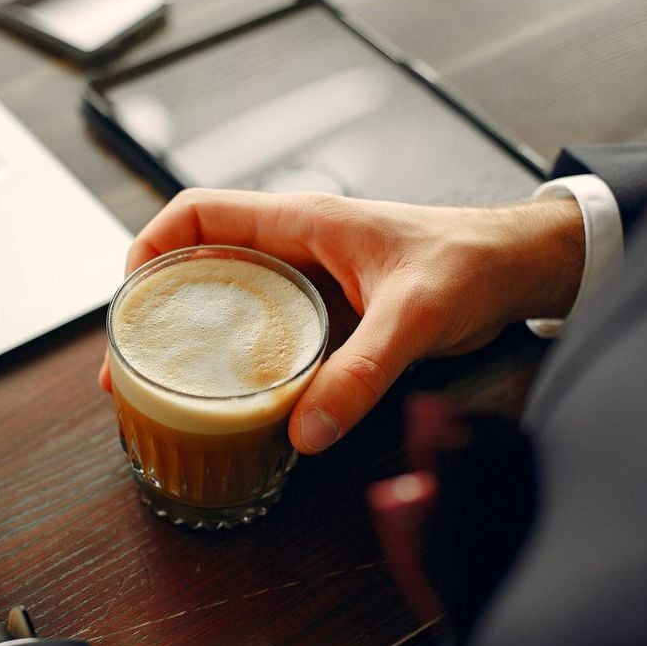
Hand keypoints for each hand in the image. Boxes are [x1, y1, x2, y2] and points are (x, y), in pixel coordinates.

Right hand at [100, 189, 583, 452]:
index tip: (130, 301)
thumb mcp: (414, 316)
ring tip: (159, 384)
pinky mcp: (323, 308)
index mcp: (300, 223)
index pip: (196, 214)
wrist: (519, 267)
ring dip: (187, 333)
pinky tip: (224, 394)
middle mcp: (292, 246)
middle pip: (194, 260)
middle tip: (128, 365)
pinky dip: (230, 355)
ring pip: (222, 296)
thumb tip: (303, 431)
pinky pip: (257, 326)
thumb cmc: (472, 264)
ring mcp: (305, 278)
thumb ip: (360, 372)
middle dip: (153, 307)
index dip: (150, 248)